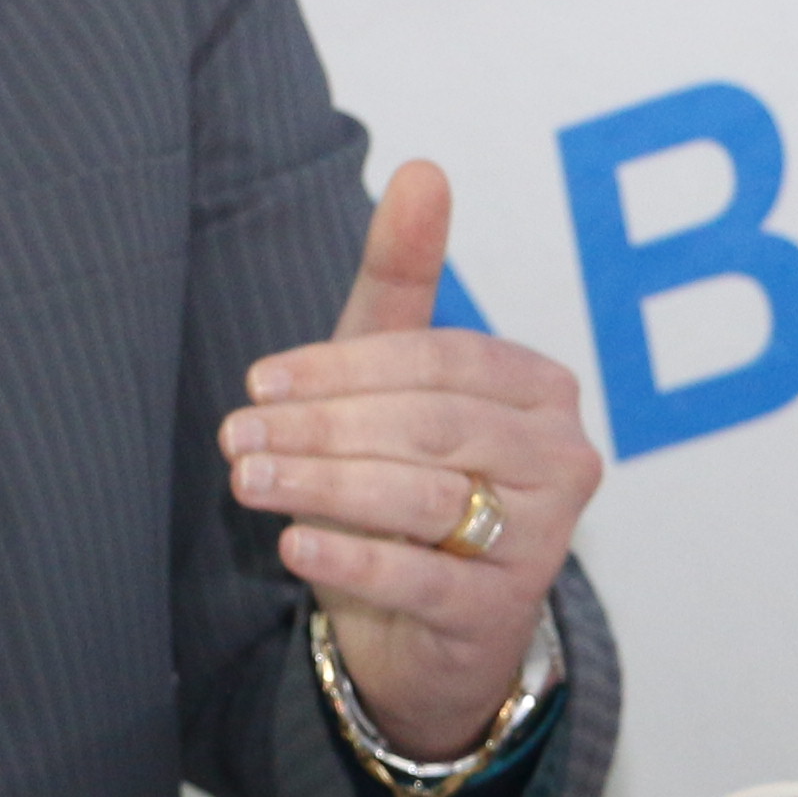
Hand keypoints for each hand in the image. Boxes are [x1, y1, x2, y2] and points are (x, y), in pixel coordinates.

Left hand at [218, 161, 604, 762]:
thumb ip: (406, 278)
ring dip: (323, 483)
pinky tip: (294, 542)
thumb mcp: (396, 377)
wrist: (428, 629)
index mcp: (540, 390)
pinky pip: (423, 578)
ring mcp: (541, 542)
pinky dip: (353, 557)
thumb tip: (421, 167)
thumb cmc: (411, 478)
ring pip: (423, 498)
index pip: (438, 361)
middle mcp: (562, 460)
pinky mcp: (502, 612)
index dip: (343, 369)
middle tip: (235, 433)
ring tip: (247, 478)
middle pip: (430, 426)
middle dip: (323, 426)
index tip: (259, 380)